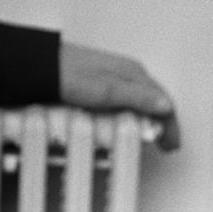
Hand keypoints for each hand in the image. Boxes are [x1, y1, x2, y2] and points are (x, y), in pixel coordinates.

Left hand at [59, 41, 179, 150]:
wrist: (41, 67)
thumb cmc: (69, 74)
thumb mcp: (107, 90)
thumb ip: (137, 98)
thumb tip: (165, 106)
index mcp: (132, 72)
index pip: (163, 100)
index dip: (170, 125)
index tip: (171, 144)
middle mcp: (125, 73)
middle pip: (154, 100)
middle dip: (162, 121)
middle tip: (164, 142)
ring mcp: (112, 77)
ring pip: (140, 100)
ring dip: (147, 118)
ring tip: (149, 135)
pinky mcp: (99, 83)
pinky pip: (124, 100)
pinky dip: (131, 113)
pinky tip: (126, 123)